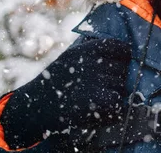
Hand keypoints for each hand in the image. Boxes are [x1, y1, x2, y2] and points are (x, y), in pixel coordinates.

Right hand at [0, 38, 130, 148]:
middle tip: (96, 87)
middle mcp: (95, 63)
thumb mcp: (72, 56)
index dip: (123, 57)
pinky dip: (111, 110)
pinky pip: (119, 105)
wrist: (35, 106)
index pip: (122, 48)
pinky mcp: (99, 102)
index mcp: (90, 50)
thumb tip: (125, 51)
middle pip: (123, 71)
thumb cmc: (56, 81)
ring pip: (122, 88)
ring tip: (92, 99)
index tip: (118, 64)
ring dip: (112, 95)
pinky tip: (95, 110)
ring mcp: (98, 82)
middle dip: (115, 79)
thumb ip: (95, 52)